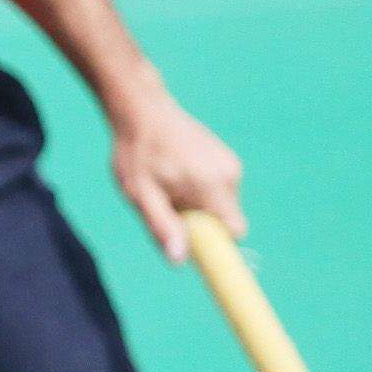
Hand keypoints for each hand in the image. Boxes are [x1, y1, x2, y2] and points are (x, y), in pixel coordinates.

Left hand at [108, 87, 243, 262]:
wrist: (143, 111)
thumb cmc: (137, 154)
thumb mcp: (141, 195)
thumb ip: (162, 227)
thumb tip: (180, 260)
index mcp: (212, 186)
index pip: (234, 232)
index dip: (216, 246)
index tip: (192, 244)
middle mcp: (230, 174)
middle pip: (224, 221)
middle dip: (198, 225)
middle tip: (166, 206)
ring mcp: (231, 164)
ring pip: (220, 206)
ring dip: (196, 207)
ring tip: (168, 187)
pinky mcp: (227, 159)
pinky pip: (218, 191)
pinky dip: (198, 193)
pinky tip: (176, 176)